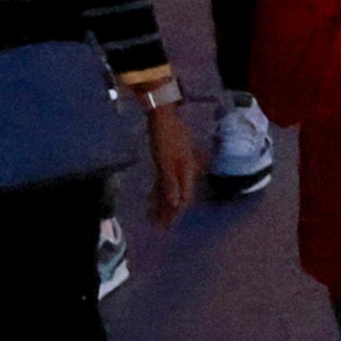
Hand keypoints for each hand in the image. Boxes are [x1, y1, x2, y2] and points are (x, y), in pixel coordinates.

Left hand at [145, 100, 195, 224]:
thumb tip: (177, 204)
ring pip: (171, 188)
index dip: (175, 213)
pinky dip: (159, 191)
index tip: (165, 226)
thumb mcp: (166, 160)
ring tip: (154, 216)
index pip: (184, 197)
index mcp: (187, 170)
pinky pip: (165, 180)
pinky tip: (153, 197)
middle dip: (169, 211)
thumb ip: (170, 182)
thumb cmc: (165, 137)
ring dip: (163, 203)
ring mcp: (177, 164)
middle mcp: (185, 169)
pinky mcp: (169, 160)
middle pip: (178, 195)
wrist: (163, 114)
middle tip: (159, 226)